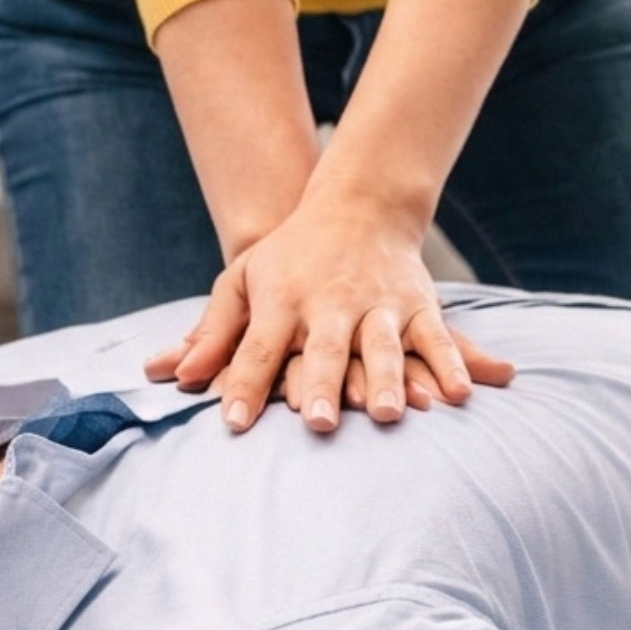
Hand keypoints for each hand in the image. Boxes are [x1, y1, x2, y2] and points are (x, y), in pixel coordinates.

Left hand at [144, 191, 513, 431]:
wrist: (356, 206)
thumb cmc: (286, 257)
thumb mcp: (241, 281)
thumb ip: (212, 332)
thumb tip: (173, 374)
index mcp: (282, 299)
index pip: (258, 346)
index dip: (244, 383)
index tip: (234, 423)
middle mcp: (330, 302)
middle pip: (324, 349)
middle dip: (322, 385)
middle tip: (318, 422)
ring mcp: (377, 303)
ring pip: (382, 345)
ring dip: (386, 379)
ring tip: (385, 415)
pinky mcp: (416, 304)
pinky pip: (435, 337)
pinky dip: (450, 364)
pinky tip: (456, 395)